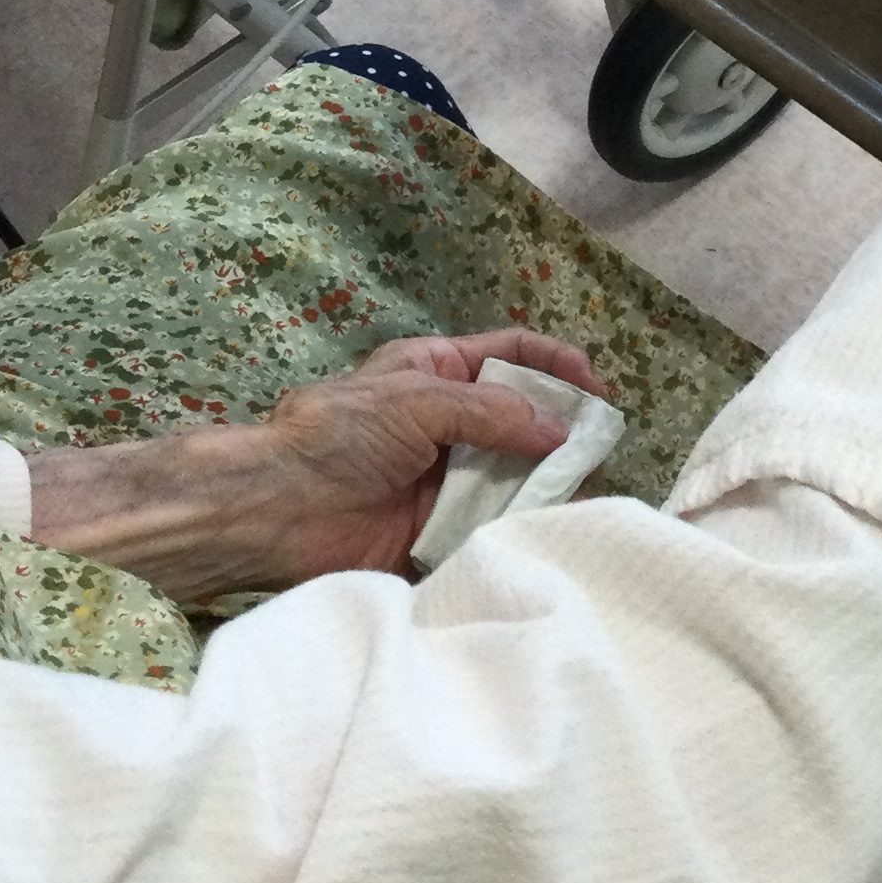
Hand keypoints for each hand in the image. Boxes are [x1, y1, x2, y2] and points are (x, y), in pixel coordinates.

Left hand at [23, 330, 608, 603]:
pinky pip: (494, 521)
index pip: (510, 354)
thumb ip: (492, 412)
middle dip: (562, 427)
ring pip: (515, 471)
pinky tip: (554, 525)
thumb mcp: (419, 400)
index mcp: (436, 371)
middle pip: (522, 415)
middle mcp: (447, 421)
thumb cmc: (338, 435)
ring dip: (549, 478)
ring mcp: (445, 476)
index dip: (556, 364)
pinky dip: (523, 522)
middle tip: (600, 445)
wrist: (281, 510)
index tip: (597, 387)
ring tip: (589, 487)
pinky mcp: (440, 527)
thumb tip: (556, 431)